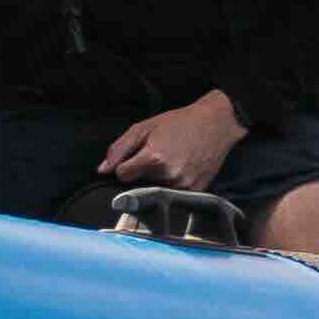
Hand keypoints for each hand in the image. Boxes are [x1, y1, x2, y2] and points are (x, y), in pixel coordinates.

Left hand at [99, 91, 244, 189]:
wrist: (217, 123)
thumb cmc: (179, 122)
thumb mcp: (145, 127)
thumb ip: (120, 149)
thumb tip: (101, 171)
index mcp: (153, 158)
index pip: (122, 175)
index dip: (126, 166)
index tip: (135, 158)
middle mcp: (168, 176)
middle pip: (140, 185)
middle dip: (143, 174)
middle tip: (157, 158)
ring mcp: (184, 187)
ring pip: (156, 193)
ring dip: (157, 183)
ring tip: (170, 163)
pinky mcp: (196, 193)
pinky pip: (174, 197)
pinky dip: (172, 187)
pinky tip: (181, 170)